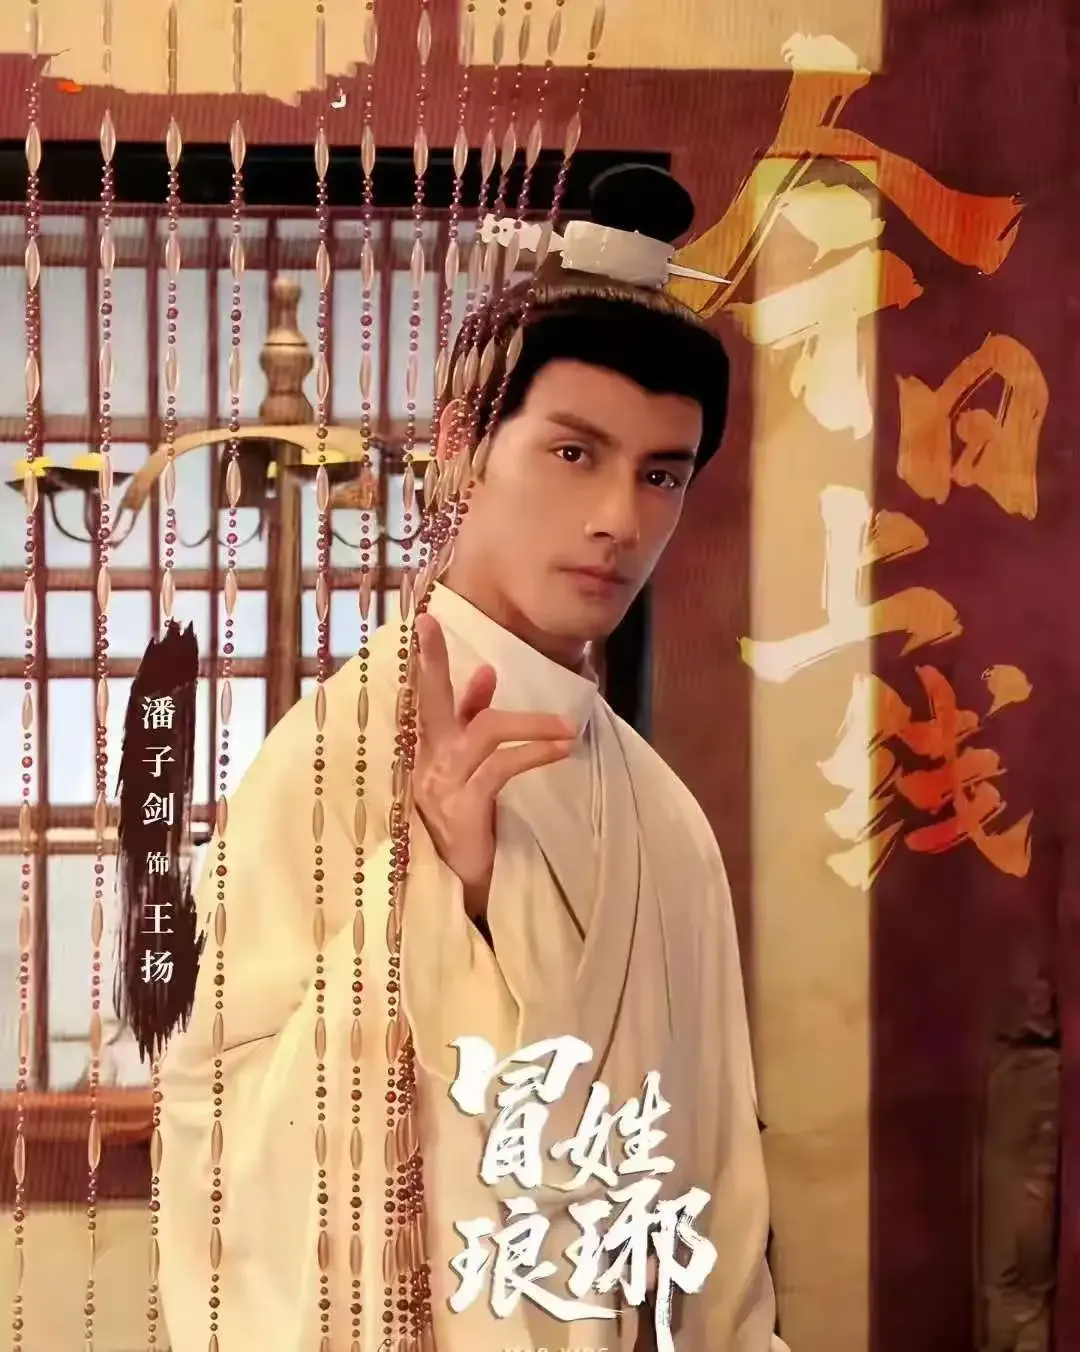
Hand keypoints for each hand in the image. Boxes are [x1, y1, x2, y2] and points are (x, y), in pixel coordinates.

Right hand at [412, 612, 575, 913]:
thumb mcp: (471, 772)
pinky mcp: (464, 810)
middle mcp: (427, 763)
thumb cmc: (468, 828)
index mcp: (427, 752)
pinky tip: (562, 749)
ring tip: (568, 726)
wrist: (460, 890)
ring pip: (484, 733)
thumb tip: (484, 672)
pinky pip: (500, 767)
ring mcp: (442, 786)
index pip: (423, 698)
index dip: (426, 661)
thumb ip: (474, 725)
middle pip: (428, 703)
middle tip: (428, 624)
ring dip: (531, 723)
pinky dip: (535, 752)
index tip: (426, 621)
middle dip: (430, 663)